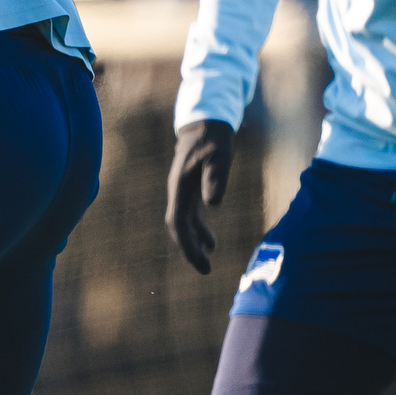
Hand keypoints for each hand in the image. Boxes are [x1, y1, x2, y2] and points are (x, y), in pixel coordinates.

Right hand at [165, 119, 233, 273]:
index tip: (198, 260)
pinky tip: (211, 243)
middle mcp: (178, 192)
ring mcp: (183, 192)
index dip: (186, 243)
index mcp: (180, 187)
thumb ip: (215, 178)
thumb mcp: (218, 156)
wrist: (204, 124)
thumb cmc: (213, 139)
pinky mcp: (192, 191)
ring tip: (208, 262)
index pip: (177, 222)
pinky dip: (199, 231)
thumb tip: (213, 203)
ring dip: (194, 243)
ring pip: (184, 224)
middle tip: (205, 270)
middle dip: (189, 250)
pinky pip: (192, 216)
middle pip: (178, 227)